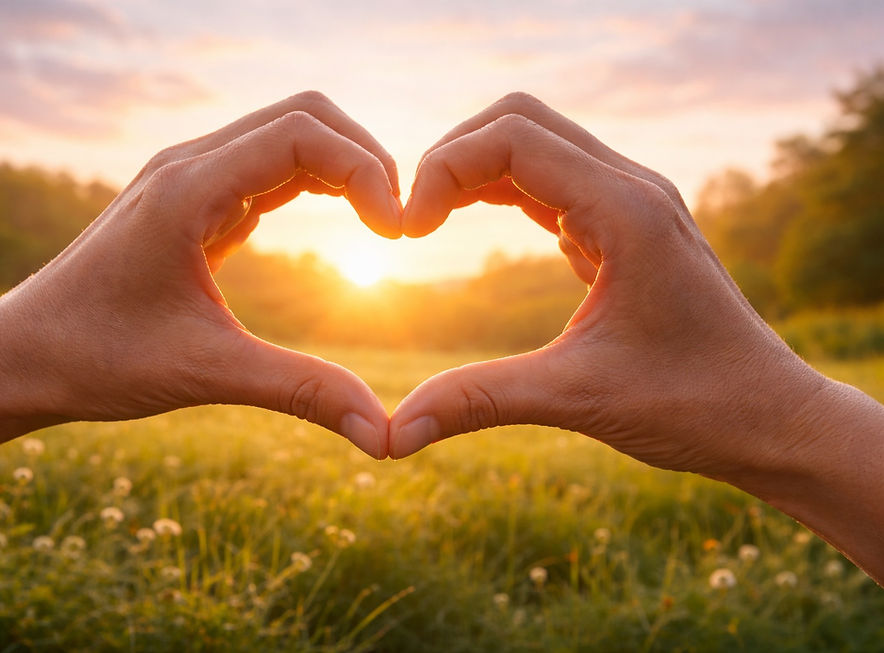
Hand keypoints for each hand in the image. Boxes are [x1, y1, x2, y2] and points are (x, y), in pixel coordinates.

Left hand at [0, 92, 400, 489]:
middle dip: (365, 158)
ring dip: (343, 167)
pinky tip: (340, 225)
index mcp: (188, 187)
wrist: (21, 357)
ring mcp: (189, 180)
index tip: (396, 233)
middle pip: (303, 116)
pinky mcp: (193, 204)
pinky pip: (267, 171)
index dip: (366, 171)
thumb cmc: (95, 359)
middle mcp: (189, 166)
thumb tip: (383, 434)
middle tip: (398, 224)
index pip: (302, 134)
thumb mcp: (206, 373)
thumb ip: (301, 391)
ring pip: (287, 136)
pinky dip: (315, 185)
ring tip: (382, 224)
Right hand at [389, 92, 828, 480]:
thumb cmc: (694, 406)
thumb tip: (396, 433)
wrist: (770, 418)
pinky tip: (473, 226)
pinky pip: (554, 183)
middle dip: (452, 155)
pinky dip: (504, 191)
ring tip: (429, 220)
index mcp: (625, 211)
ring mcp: (633, 203)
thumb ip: (480, 401)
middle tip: (413, 219)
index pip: (511, 139)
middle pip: (520, 121)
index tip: (408, 230)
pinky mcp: (627, 228)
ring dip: (475, 170)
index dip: (442, 169)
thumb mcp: (577, 399)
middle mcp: (633, 189)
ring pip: (537, 145)